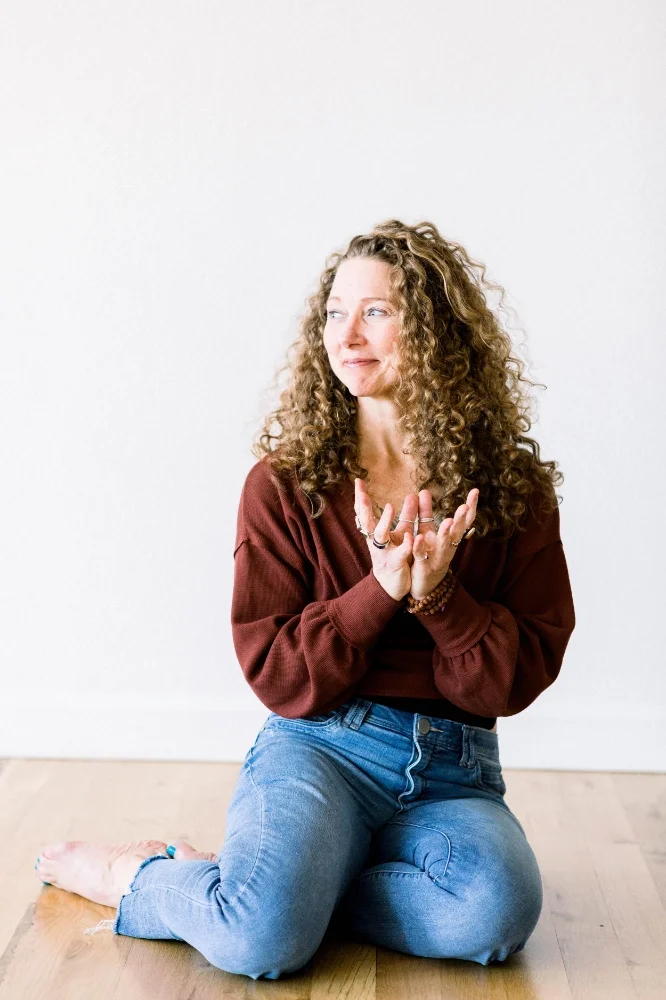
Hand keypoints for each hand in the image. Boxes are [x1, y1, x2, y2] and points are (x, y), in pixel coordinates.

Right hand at [354, 478, 417, 601]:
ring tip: (390, 507)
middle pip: (366, 522)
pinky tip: (410, 537)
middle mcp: (376, 541)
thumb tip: (412, 494)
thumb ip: (407, 514)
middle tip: (360, 492)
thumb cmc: (395, 556)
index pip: (366, 512)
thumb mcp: (402, 533)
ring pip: (380, 536)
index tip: (358, 481)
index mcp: (376, 533)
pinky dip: (405, 545)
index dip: (361, 498)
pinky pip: (400, 553)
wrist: (392, 586)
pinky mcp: (395, 564)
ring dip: (384, 521)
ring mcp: (384, 552)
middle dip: (363, 507)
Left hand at [410, 488, 478, 600]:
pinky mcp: (423, 566)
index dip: (471, 508)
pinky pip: (421, 555)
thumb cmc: (427, 554)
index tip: (475, 492)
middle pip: (457, 532)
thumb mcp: (426, 531)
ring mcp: (437, 558)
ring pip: (444, 545)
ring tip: (448, 521)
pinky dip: (420, 547)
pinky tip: (418, 538)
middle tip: (465, 506)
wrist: (423, 586)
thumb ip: (425, 512)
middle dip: (461, 520)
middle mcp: (448, 547)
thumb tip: (425, 490)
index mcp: (450, 538)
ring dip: (446, 533)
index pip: (464, 522)